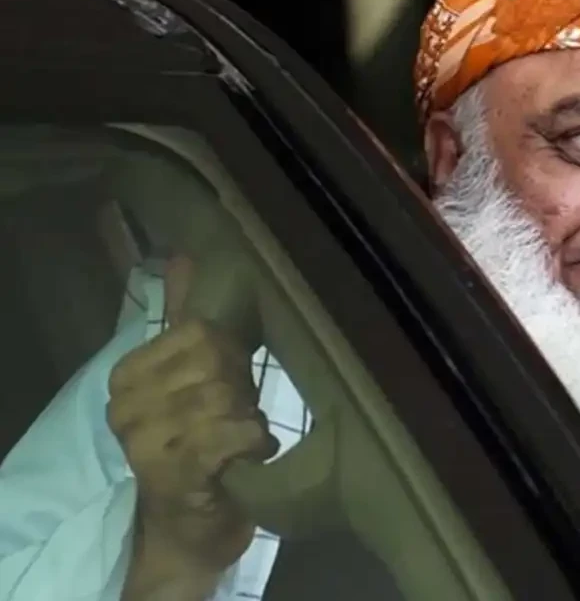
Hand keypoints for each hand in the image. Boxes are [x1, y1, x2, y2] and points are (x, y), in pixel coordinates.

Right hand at [108, 319, 277, 571]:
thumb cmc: (200, 440)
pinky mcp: (174, 472)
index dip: (231, 355)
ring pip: (226, 399)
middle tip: (237, 416)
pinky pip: (233, 433)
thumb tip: (183, 257)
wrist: (192, 522)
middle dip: (241, 390)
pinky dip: (254, 442)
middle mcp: (125, 405)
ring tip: (241, 438)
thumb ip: (185, 317)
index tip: (229, 383)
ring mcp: (144, 440)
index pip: (200, 331)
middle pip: (216, 364)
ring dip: (249, 419)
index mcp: (127, 374)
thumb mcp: (192, 374)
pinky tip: (250, 454)